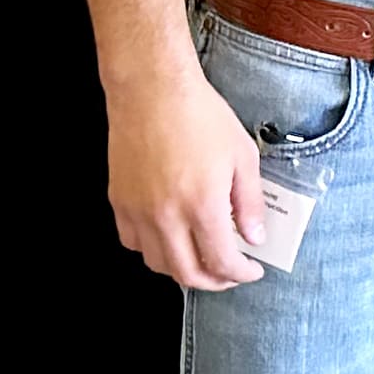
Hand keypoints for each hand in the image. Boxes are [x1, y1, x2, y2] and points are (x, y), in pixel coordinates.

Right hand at [106, 66, 268, 288]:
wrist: (153, 92)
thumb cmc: (200, 116)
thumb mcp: (243, 156)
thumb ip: (250, 202)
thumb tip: (254, 236)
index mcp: (201, 205)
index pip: (222, 261)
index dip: (240, 274)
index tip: (251, 270)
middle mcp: (166, 216)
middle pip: (186, 274)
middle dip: (214, 282)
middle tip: (230, 274)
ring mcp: (138, 212)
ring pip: (157, 263)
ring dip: (183, 270)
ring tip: (203, 258)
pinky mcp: (119, 202)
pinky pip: (133, 242)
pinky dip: (154, 251)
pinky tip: (171, 238)